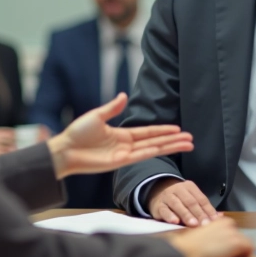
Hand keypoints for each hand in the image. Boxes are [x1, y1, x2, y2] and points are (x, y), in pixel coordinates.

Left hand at [47, 93, 193, 178]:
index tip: (178, 129)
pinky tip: (168, 148)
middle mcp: (127, 145)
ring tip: (187, 144)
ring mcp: (125, 154)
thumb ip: (112, 108)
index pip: (148, 132)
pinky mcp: (120, 162)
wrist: (65, 150)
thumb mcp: (96, 116)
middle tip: (190, 138)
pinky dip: (156, 151)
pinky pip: (142, 155)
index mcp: (122, 134)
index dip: (163, 130)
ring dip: (170, 146)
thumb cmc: (77, 133)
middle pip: (156, 141)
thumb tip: (124, 95)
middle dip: (173, 140)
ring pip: (153, 149)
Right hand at [149, 179, 220, 226]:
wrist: (158, 193)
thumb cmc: (180, 200)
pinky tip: (175, 221)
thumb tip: (220, 217)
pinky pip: (164, 210)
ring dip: (186, 215)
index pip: (201, 199)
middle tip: (205, 224)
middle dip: (199, 213)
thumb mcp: (192, 199)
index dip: (208, 210)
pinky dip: (170, 216)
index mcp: (190, 187)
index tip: (214, 220)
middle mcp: (179, 189)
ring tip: (193, 224)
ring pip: (178, 205)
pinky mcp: (159, 205)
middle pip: (191, 202)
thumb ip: (204, 208)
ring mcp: (168, 197)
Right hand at [166, 217, 252, 256]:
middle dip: (236, 246)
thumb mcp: (201, 234)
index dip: (231, 241)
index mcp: (220, 220)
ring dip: (241, 252)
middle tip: (230, 256)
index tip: (228, 249)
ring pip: (246, 242)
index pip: (233, 230)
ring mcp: (233, 233)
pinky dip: (246, 256)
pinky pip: (249, 249)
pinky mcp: (237, 242)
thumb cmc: (189, 245)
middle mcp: (228, 224)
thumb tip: (218, 240)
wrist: (186, 249)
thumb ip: (212, 233)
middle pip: (240, 236)